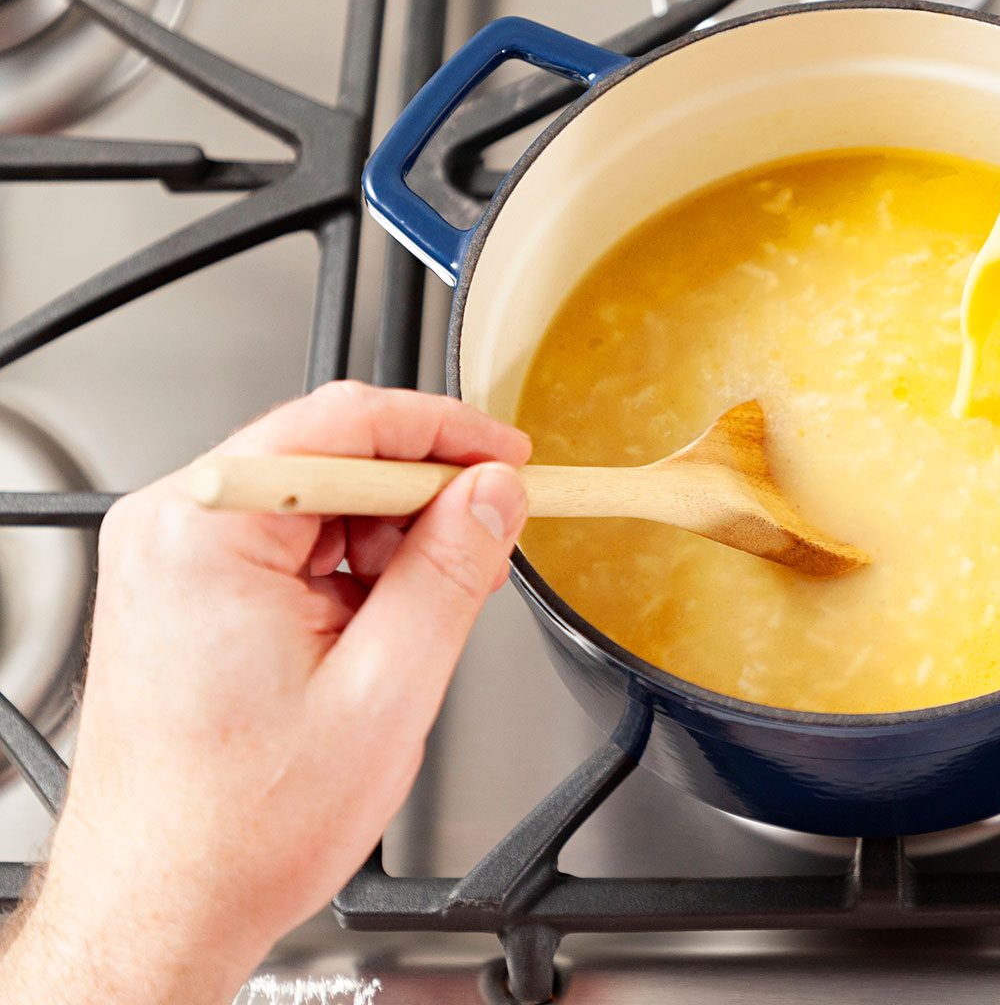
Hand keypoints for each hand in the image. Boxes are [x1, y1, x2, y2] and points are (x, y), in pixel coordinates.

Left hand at [0, 383, 529, 1004]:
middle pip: (330, 459)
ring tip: (431, 616)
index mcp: (206, 531)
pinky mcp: (183, 594)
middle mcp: (173, 530)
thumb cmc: (238, 824)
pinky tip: (385, 629)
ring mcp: (172, 562)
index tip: (509, 457)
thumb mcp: (386, 688)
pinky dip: (350, 575)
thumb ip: (450, 570)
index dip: (448, 433)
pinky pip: (288, 547)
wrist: (164, 904)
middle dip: (425, 500)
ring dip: (391, 544)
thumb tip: (494, 494)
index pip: (345, 421)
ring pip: (317, 505)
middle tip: (490, 548)